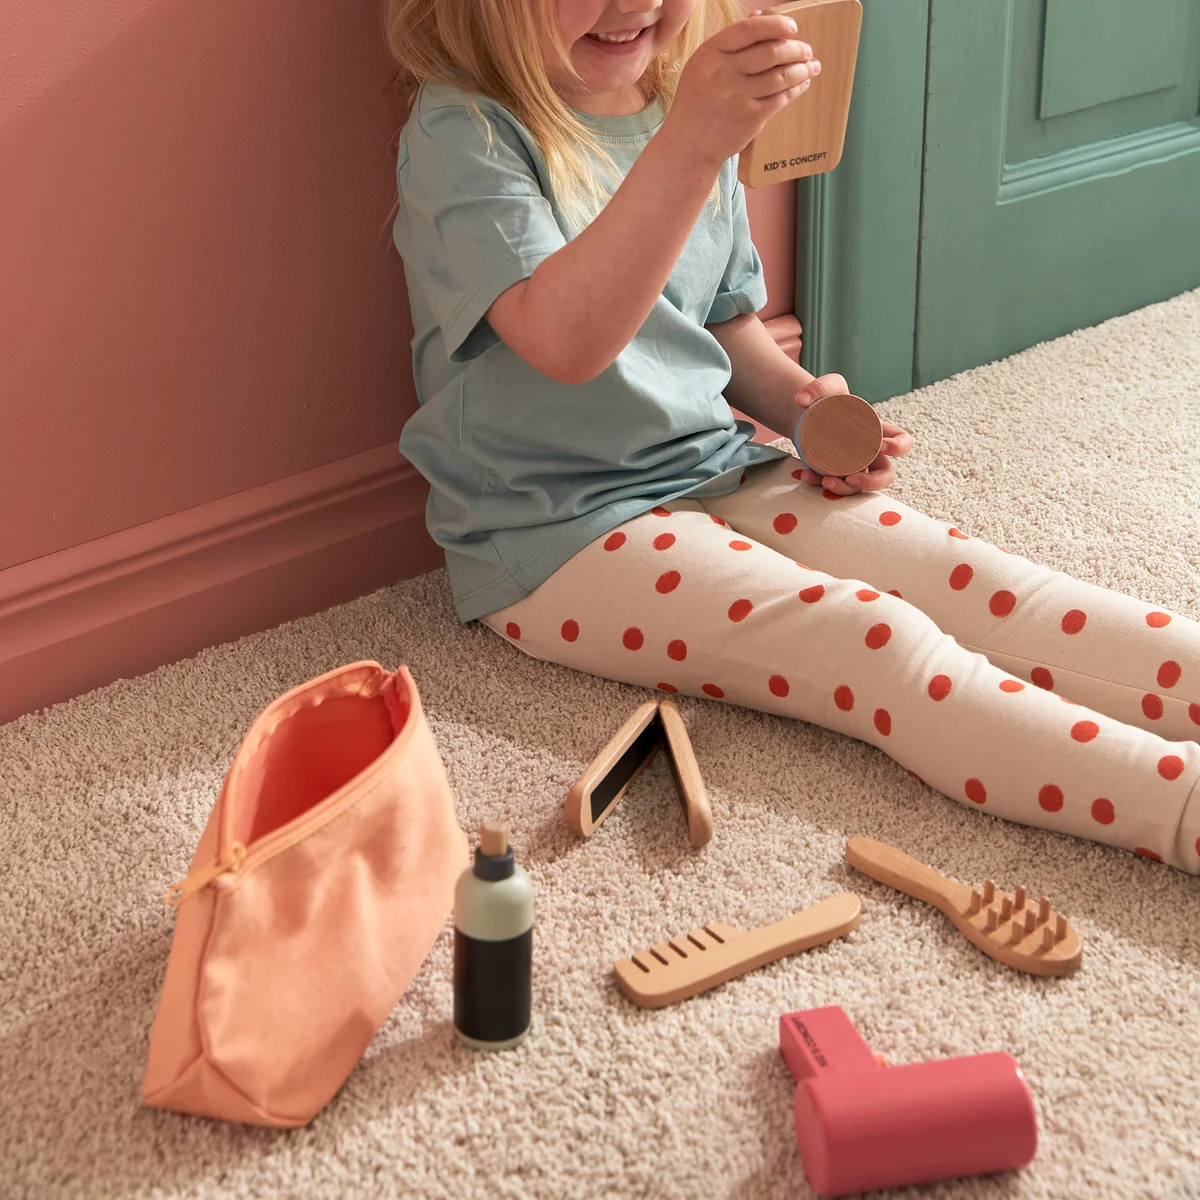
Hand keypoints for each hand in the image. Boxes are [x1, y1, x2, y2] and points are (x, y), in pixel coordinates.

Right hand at [661, 12, 820, 171]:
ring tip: (811, 66)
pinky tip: (802, 84)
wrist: (688, 144)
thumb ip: (730, 42)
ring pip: (780, 77)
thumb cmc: (696, 101)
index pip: (749, 30)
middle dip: (796, 49)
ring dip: (802, 70)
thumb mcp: (702, 64)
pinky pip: (781, 99)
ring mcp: (737, 98)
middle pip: (770, 53)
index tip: (792, 27)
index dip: (775, 25)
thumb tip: (760, 16)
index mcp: (711, 54)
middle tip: (806, 50)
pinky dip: (796, 89)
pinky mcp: (750, 119)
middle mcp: (723, 74)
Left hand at [791, 374, 913, 495]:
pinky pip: (832, 485)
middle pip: (886, 475)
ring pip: (859, 488)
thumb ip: (818, 386)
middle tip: (853, 477)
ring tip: (827, 481)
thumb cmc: (827, 399)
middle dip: (873, 482)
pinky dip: (818, 483)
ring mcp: (851, 466)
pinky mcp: (833, 472)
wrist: (804, 414)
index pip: (902, 441)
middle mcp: (868, 453)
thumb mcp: (827, 386)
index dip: (898, 448)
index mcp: (877, 431)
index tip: (879, 446)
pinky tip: (806, 475)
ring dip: (845, 490)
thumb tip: (801, 400)